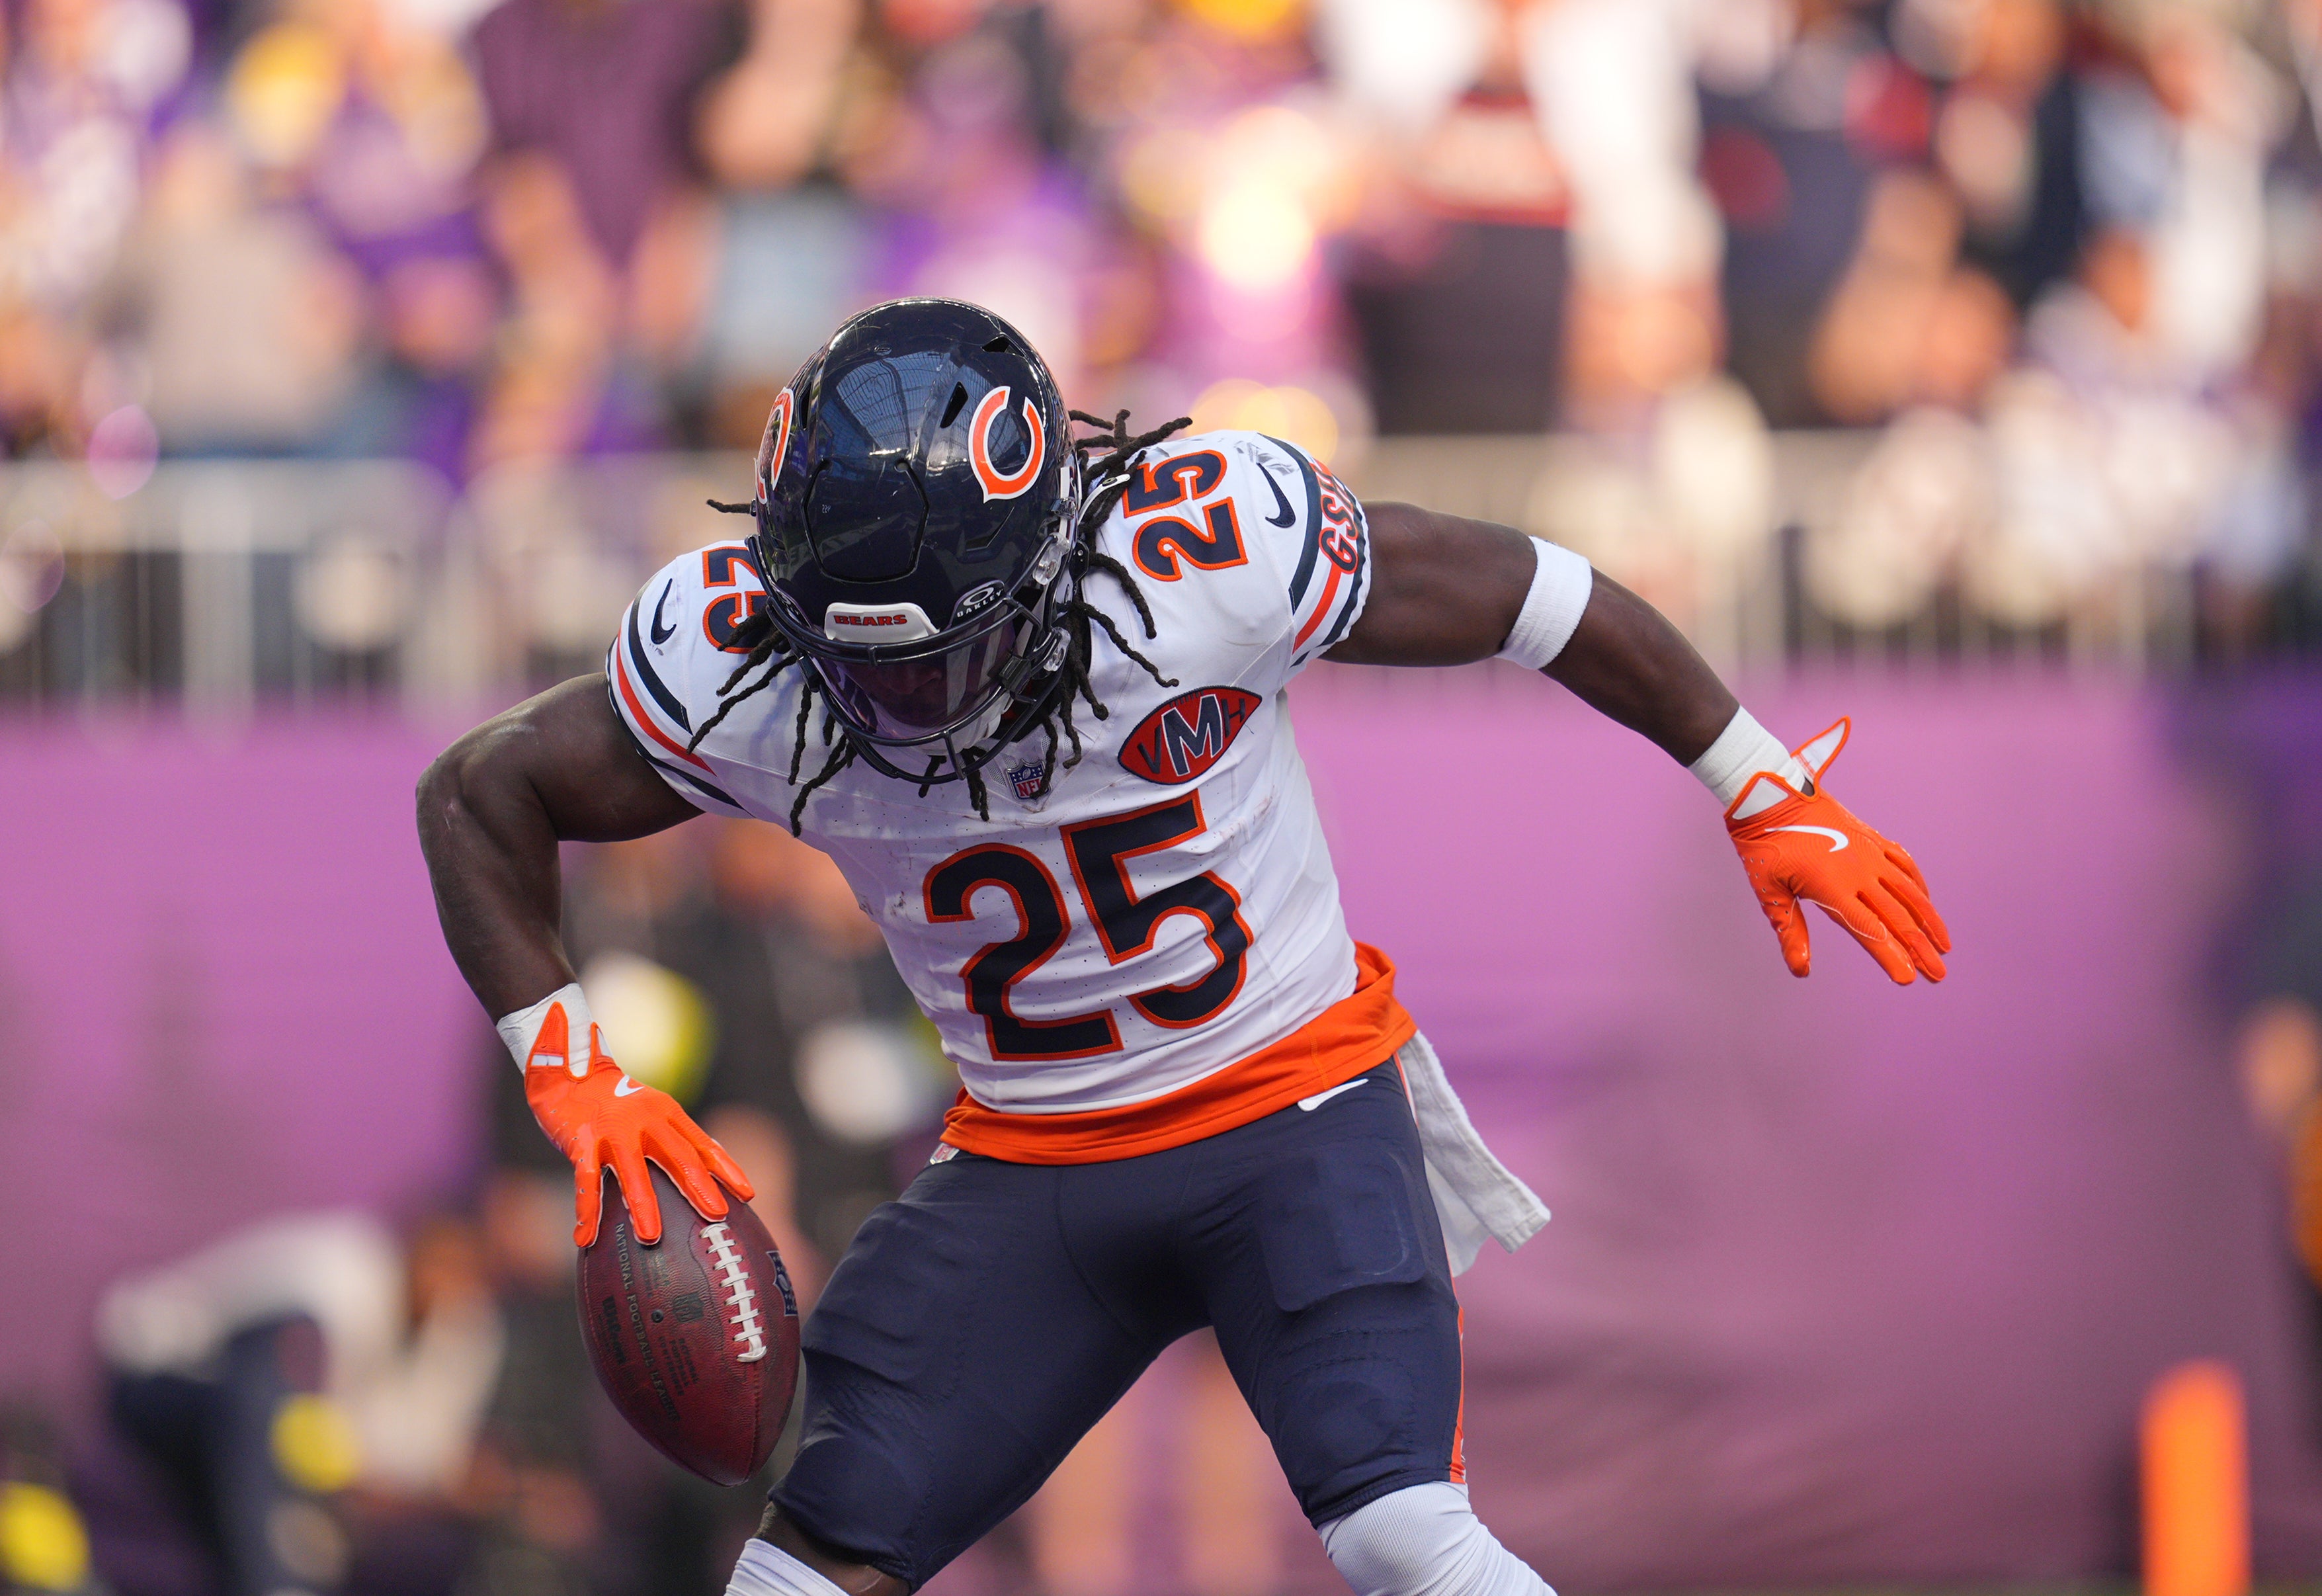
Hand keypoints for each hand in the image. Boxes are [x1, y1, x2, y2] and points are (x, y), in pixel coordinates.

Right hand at [520, 998, 753, 1245]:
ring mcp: (614, 1129)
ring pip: (633, 1171)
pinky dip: (587, 1210)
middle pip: (678, 1156)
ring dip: (642, 1205)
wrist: (568, 1070)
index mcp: (667, 1113)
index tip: (748, 1194)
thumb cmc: (614, 1101)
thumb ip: (673, 1139)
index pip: (703, 1144)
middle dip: (699, 1187)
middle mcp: (646, 1119)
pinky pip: (586, 1179)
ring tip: (651, 1237)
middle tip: (717, 1215)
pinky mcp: (583, 1139)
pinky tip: (585, 1238)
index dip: (727, 1169)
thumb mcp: (650, 1111)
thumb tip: (705, 1174)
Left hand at [1725, 718, 1950, 984]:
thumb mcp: (1768, 891)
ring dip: (1929, 920)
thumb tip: (1801, 971)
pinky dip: (1919, 886)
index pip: (1869, 930)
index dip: (1890, 957)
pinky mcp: (1871, 838)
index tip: (1909, 979)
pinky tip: (1927, 901)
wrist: (1770, 792)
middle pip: (1897, 917)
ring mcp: (1869, 853)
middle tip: (1939, 975)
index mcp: (1833, 887)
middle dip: (1919, 949)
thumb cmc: (1763, 844)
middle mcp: (1859, 871)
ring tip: (1944, 946)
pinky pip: (1904, 863)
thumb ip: (1790, 931)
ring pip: (1909, 891)